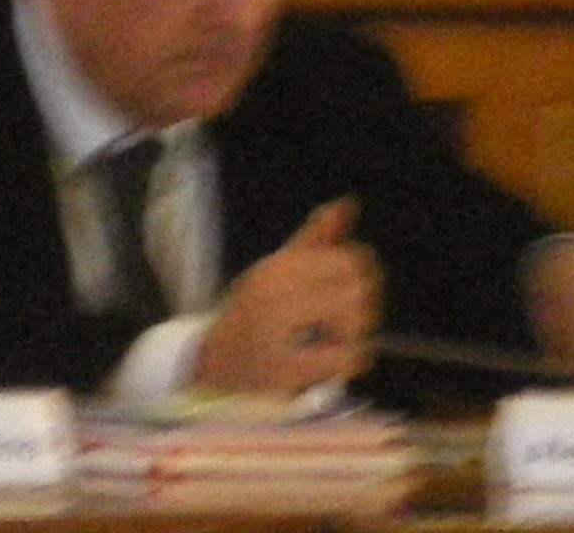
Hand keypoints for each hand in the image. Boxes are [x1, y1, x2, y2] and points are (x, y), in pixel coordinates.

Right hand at [195, 198, 379, 394]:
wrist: (210, 370)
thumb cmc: (253, 318)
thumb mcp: (279, 275)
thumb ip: (316, 241)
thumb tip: (348, 203)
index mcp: (277, 267)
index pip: (349, 261)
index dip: (363, 280)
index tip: (350, 297)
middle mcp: (272, 291)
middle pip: (356, 291)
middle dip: (361, 311)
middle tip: (342, 327)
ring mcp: (274, 330)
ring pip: (352, 323)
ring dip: (352, 339)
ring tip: (329, 346)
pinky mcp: (281, 368)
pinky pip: (343, 358)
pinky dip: (347, 364)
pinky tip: (328, 367)